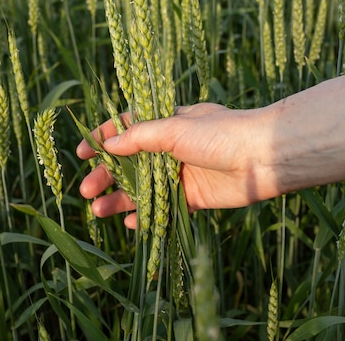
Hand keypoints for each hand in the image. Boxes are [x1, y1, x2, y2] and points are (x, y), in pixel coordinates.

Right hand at [76, 103, 281, 228]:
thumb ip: (141, 138)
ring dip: (121, 198)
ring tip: (98, 211)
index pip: (127, 129)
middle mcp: (172, 147)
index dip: (103, 139)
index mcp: (167, 123)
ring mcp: (181, 172)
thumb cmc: (220, 133)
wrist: (262, 157)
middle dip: (107, 175)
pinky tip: (130, 222)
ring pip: (144, 187)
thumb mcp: (175, 128)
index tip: (82, 153)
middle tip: (86, 190)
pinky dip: (147, 214)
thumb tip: (110, 144)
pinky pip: (164, 206)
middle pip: (130, 162)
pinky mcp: (193, 196)